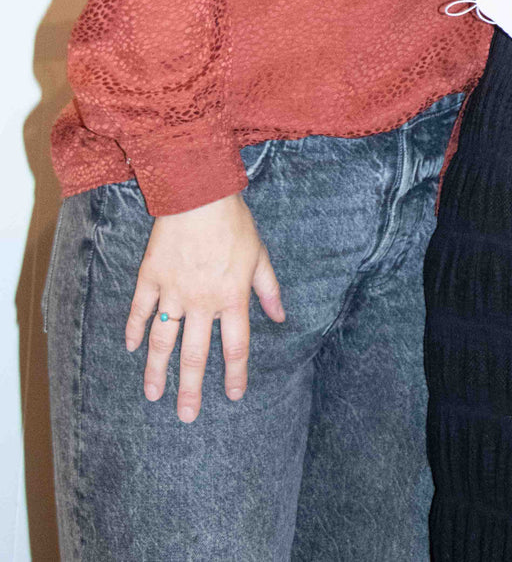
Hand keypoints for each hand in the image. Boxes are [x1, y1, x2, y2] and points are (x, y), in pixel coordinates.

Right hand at [125, 192, 284, 422]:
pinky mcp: (151, 277)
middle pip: (195, 354)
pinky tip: (132, 347)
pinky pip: (140, 310)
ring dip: (157, 370)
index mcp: (231, 298)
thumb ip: (269, 290)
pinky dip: (135, 329)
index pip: (235, 347)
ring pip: (163, 340)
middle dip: (191, 388)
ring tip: (153, 394)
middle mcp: (202, 302)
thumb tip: (280, 316)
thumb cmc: (234, 224)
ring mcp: (173, 292)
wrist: (200, 194)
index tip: (232, 396)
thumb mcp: (259, 256)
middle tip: (186, 416)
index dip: (235, 374)